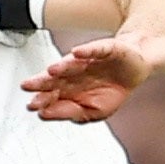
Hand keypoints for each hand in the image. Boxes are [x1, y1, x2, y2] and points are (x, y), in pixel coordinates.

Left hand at [21, 37, 151, 122]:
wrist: (135, 70)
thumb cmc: (113, 90)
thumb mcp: (94, 111)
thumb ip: (71, 113)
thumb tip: (47, 114)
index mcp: (69, 88)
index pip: (51, 94)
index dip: (42, 100)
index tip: (33, 106)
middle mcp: (74, 73)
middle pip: (55, 78)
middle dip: (41, 83)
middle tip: (28, 87)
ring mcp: (87, 60)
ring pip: (71, 63)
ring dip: (61, 67)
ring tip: (51, 71)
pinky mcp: (104, 49)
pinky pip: (95, 49)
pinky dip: (86, 51)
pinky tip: (77, 53)